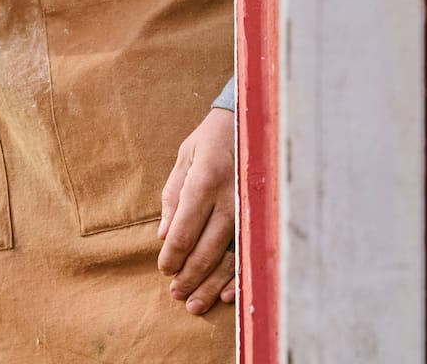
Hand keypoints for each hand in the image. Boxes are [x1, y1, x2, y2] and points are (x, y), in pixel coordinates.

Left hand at [157, 105, 237, 314]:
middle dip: (188, 277)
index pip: (185, 230)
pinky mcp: (261, 216)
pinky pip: (249, 252)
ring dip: (211, 285)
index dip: (173, 255)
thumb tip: (165, 236)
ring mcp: (249, 210)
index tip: (164, 268)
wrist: (254, 122)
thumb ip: (173, 196)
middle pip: (206, 250)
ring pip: (228, 257)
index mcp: (205, 182)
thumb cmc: (213, 138)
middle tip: (176, 294)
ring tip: (196, 304)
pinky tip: (227, 294)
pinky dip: (238, 276)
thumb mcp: (186, 156)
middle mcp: (230, 199)